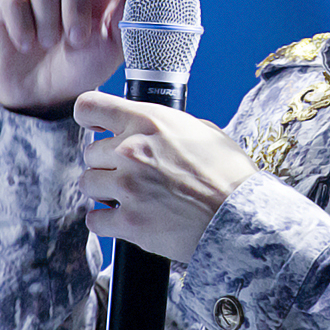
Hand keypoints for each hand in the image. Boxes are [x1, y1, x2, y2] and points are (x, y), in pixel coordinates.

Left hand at [75, 91, 257, 261]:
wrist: (241, 217)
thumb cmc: (229, 174)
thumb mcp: (203, 131)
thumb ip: (167, 126)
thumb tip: (151, 128)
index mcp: (148, 122)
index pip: (90, 107)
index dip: (90, 118)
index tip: (96, 128)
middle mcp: (131, 150)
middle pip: (90, 152)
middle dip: (107, 162)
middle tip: (131, 172)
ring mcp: (127, 187)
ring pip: (88, 183)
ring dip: (104, 190)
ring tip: (130, 196)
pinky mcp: (128, 222)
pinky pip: (94, 219)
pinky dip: (106, 221)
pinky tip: (124, 218)